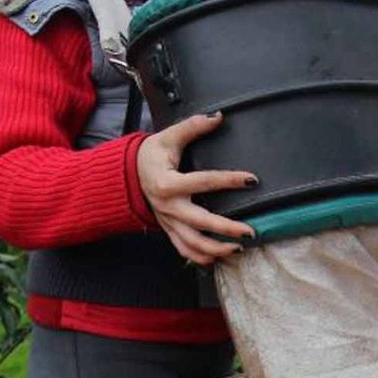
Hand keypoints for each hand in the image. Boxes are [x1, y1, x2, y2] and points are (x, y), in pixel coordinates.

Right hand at [136, 112, 256, 264]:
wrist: (126, 174)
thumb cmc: (150, 155)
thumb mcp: (168, 137)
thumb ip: (192, 127)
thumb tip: (218, 117)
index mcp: (168, 183)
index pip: (204, 181)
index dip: (229, 180)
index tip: (252, 179)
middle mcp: (168, 206)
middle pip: (200, 222)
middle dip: (226, 229)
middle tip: (251, 231)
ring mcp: (167, 221)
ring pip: (192, 242)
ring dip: (216, 249)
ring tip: (239, 249)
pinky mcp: (168, 229)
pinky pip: (183, 249)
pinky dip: (199, 258)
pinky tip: (218, 260)